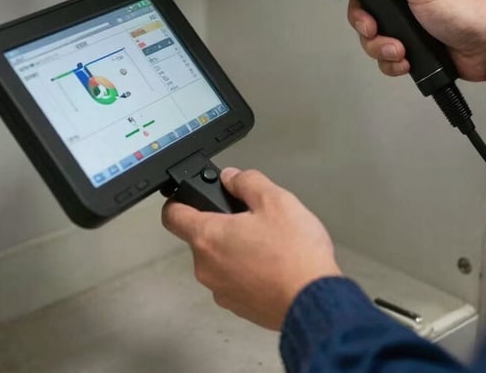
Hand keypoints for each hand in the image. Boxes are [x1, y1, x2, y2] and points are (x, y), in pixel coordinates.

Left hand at [162, 168, 341, 330]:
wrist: (314, 301)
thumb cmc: (294, 253)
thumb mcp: (275, 199)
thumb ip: (247, 182)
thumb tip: (232, 178)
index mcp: (208, 237)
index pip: (172, 215)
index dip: (178, 200)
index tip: (188, 196)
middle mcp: (207, 267)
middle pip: (202, 237)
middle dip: (223, 224)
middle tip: (253, 218)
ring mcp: (221, 291)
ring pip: (220, 260)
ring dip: (237, 249)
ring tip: (270, 243)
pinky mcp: (239, 307)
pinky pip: (235, 280)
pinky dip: (248, 271)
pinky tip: (274, 265)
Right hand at [342, 0, 485, 93]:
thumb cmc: (471, 11)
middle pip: (366, 2)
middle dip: (366, 22)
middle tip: (373, 29)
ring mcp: (409, 16)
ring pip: (372, 31)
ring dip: (379, 45)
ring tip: (397, 49)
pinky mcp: (411, 41)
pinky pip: (385, 51)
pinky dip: (391, 60)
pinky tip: (405, 59)